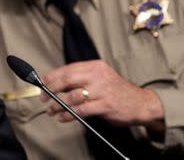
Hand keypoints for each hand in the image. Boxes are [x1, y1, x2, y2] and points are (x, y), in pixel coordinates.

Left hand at [41, 60, 164, 131]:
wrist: (141, 103)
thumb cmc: (117, 91)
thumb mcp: (101, 77)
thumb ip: (83, 78)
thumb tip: (58, 82)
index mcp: (95, 66)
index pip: (68, 68)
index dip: (52, 76)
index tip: (43, 84)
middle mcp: (97, 75)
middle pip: (66, 79)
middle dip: (50, 89)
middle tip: (43, 98)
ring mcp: (101, 90)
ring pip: (71, 96)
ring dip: (57, 105)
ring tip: (51, 110)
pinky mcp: (105, 105)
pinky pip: (80, 110)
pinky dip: (68, 115)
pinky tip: (63, 117)